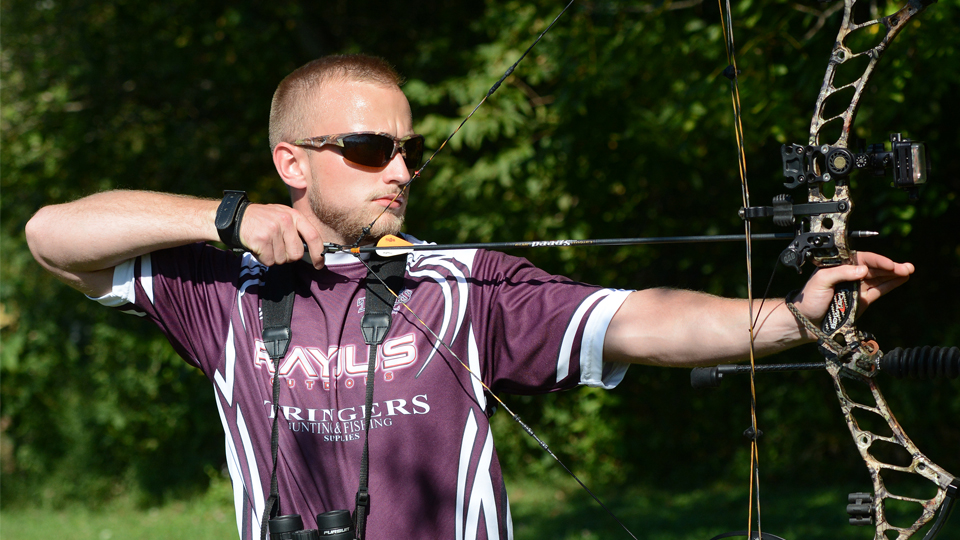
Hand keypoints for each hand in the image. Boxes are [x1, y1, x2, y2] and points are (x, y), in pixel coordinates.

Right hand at [237, 203, 325, 268]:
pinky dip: (263, 258)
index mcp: (294, 215)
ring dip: (273, 257)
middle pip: (296, 253)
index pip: (314, 236)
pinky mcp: (262, 239)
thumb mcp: (282, 216)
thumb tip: (313, 252)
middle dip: (288, 256)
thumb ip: (297, 230)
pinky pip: (269, 261)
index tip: (319, 265)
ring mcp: (273, 229)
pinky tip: (258, 247)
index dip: (318, 254)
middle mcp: (286, 220)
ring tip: (265, 244)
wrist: (235, 217)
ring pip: (282, 259)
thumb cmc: (262, 220)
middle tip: (277, 248)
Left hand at [792, 251, 914, 328]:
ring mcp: (857, 287)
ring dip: (894, 274)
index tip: (890, 265)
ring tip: (909, 270)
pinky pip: (879, 289)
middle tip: (907, 267)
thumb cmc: (809, 299)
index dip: (878, 261)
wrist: (807, 321)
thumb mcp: (821, 281)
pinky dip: (891, 284)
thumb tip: (863, 269)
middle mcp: (850, 274)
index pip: (862, 259)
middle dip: (891, 267)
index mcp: (840, 266)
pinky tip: (902, 279)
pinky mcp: (862, 300)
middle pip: (874, 268)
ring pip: (879, 278)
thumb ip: (840, 273)